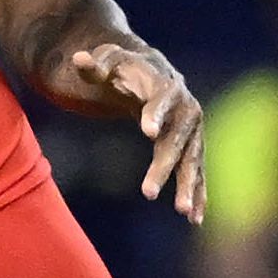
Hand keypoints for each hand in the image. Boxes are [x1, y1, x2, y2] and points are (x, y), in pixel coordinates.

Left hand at [65, 40, 205, 220]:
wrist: (147, 71)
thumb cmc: (123, 66)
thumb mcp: (107, 60)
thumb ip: (94, 64)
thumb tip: (79, 59)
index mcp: (165, 83)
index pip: (163, 99)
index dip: (156, 114)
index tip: (147, 133)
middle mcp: (185, 106)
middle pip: (178, 137)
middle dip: (166, 165)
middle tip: (148, 192)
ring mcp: (191, 128)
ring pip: (192, 158)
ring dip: (189, 185)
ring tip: (183, 213)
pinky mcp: (190, 144)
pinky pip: (196, 169)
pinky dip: (198, 192)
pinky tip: (196, 218)